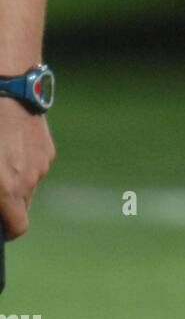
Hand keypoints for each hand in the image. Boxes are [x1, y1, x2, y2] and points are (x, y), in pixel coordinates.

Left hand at [0, 99, 54, 238]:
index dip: (7, 231)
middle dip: (8, 202)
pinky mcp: (47, 145)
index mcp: (7, 190)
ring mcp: (41, 162)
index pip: (18, 228)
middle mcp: (29, 180)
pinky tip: (9, 142)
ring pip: (29, 182)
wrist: (8, 87)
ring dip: (16, 178)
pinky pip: (35, 163)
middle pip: (21, 205)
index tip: (0, 226)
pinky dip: (24, 160)